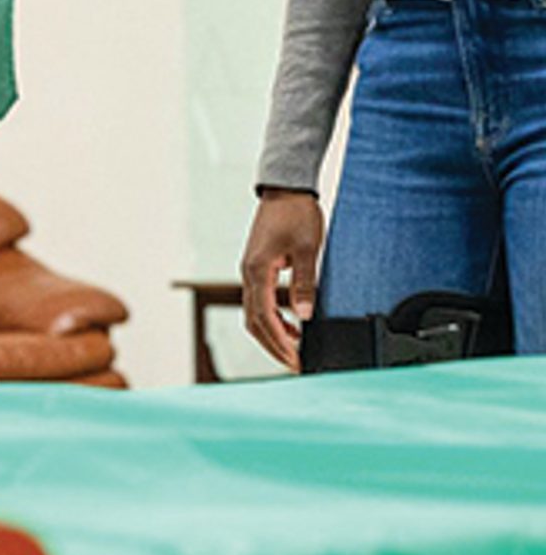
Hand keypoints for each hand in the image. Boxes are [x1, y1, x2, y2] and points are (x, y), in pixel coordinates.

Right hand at [240, 189, 323, 371]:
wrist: (285, 189)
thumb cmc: (296, 214)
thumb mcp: (307, 249)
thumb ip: (303, 284)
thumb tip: (303, 316)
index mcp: (257, 269)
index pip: (265, 317)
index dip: (280, 343)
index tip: (296, 361)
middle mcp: (248, 272)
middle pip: (253, 320)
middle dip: (273, 346)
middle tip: (295, 364)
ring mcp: (250, 269)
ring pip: (254, 312)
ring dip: (272, 334)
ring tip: (296, 349)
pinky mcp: (256, 266)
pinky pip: (258, 300)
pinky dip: (272, 318)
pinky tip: (292, 324)